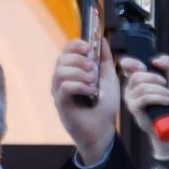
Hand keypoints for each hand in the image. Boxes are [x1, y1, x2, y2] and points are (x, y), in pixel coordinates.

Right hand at [52, 37, 118, 164]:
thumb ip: (105, 59)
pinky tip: (91, 92)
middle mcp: (62, 79)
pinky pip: (65, 87)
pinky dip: (80, 86)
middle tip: (93, 69)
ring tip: (93, 82)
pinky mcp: (60, 102)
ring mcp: (59, 91)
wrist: (103, 128)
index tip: (89, 48)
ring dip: (80, 73)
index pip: (67, 50)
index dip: (76, 45)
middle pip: (62, 59)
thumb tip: (103, 40)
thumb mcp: (109, 78)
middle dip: (79, 60)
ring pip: (61, 72)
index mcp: (73, 70)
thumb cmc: (104, 105)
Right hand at [120, 54, 168, 155]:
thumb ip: (167, 65)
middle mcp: (130, 88)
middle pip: (137, 76)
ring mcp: (130, 99)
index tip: (144, 66)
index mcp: (137, 79)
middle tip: (165, 84)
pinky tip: (168, 101)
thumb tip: (155, 60)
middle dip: (155, 78)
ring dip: (161, 90)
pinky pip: (145, 98)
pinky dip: (159, 97)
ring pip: (143, 87)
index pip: (126, 65)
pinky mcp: (134, 109)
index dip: (132, 62)